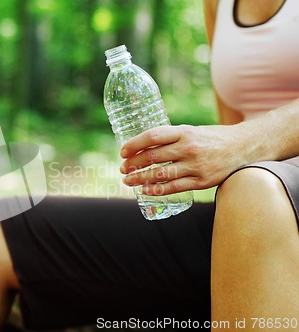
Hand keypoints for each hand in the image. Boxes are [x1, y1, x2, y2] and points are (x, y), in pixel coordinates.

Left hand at [119, 124, 255, 194]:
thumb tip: (141, 147)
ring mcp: (196, 166)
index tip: (122, 151)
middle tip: (122, 169)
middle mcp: (189, 148)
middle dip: (133, 164)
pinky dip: (157, 190)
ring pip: (161, 174)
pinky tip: (145, 190)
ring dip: (140, 178)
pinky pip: (174, 187)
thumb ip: (170, 138)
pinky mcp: (202, 182)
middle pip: (153, 157)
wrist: (245, 147)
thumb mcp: (192, 131)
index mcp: (185, 131)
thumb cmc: (212, 138)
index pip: (153, 136)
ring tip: (128, 180)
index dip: (134, 144)